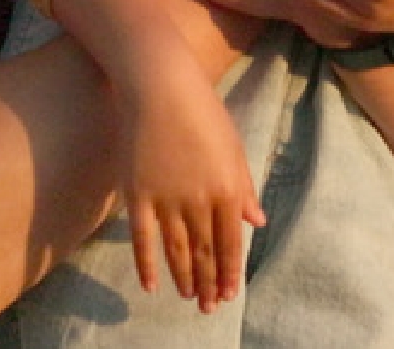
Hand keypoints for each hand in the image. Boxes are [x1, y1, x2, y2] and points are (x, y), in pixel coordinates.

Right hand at [120, 73, 263, 310]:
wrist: (161, 86)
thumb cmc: (203, 111)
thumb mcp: (234, 148)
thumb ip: (244, 188)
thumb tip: (256, 222)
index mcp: (227, 189)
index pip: (230, 243)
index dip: (230, 272)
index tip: (229, 294)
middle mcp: (199, 200)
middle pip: (205, 252)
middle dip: (209, 283)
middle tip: (209, 308)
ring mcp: (166, 199)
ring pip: (177, 250)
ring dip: (184, 277)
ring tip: (188, 298)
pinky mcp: (137, 194)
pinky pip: (141, 239)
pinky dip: (146, 265)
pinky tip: (151, 286)